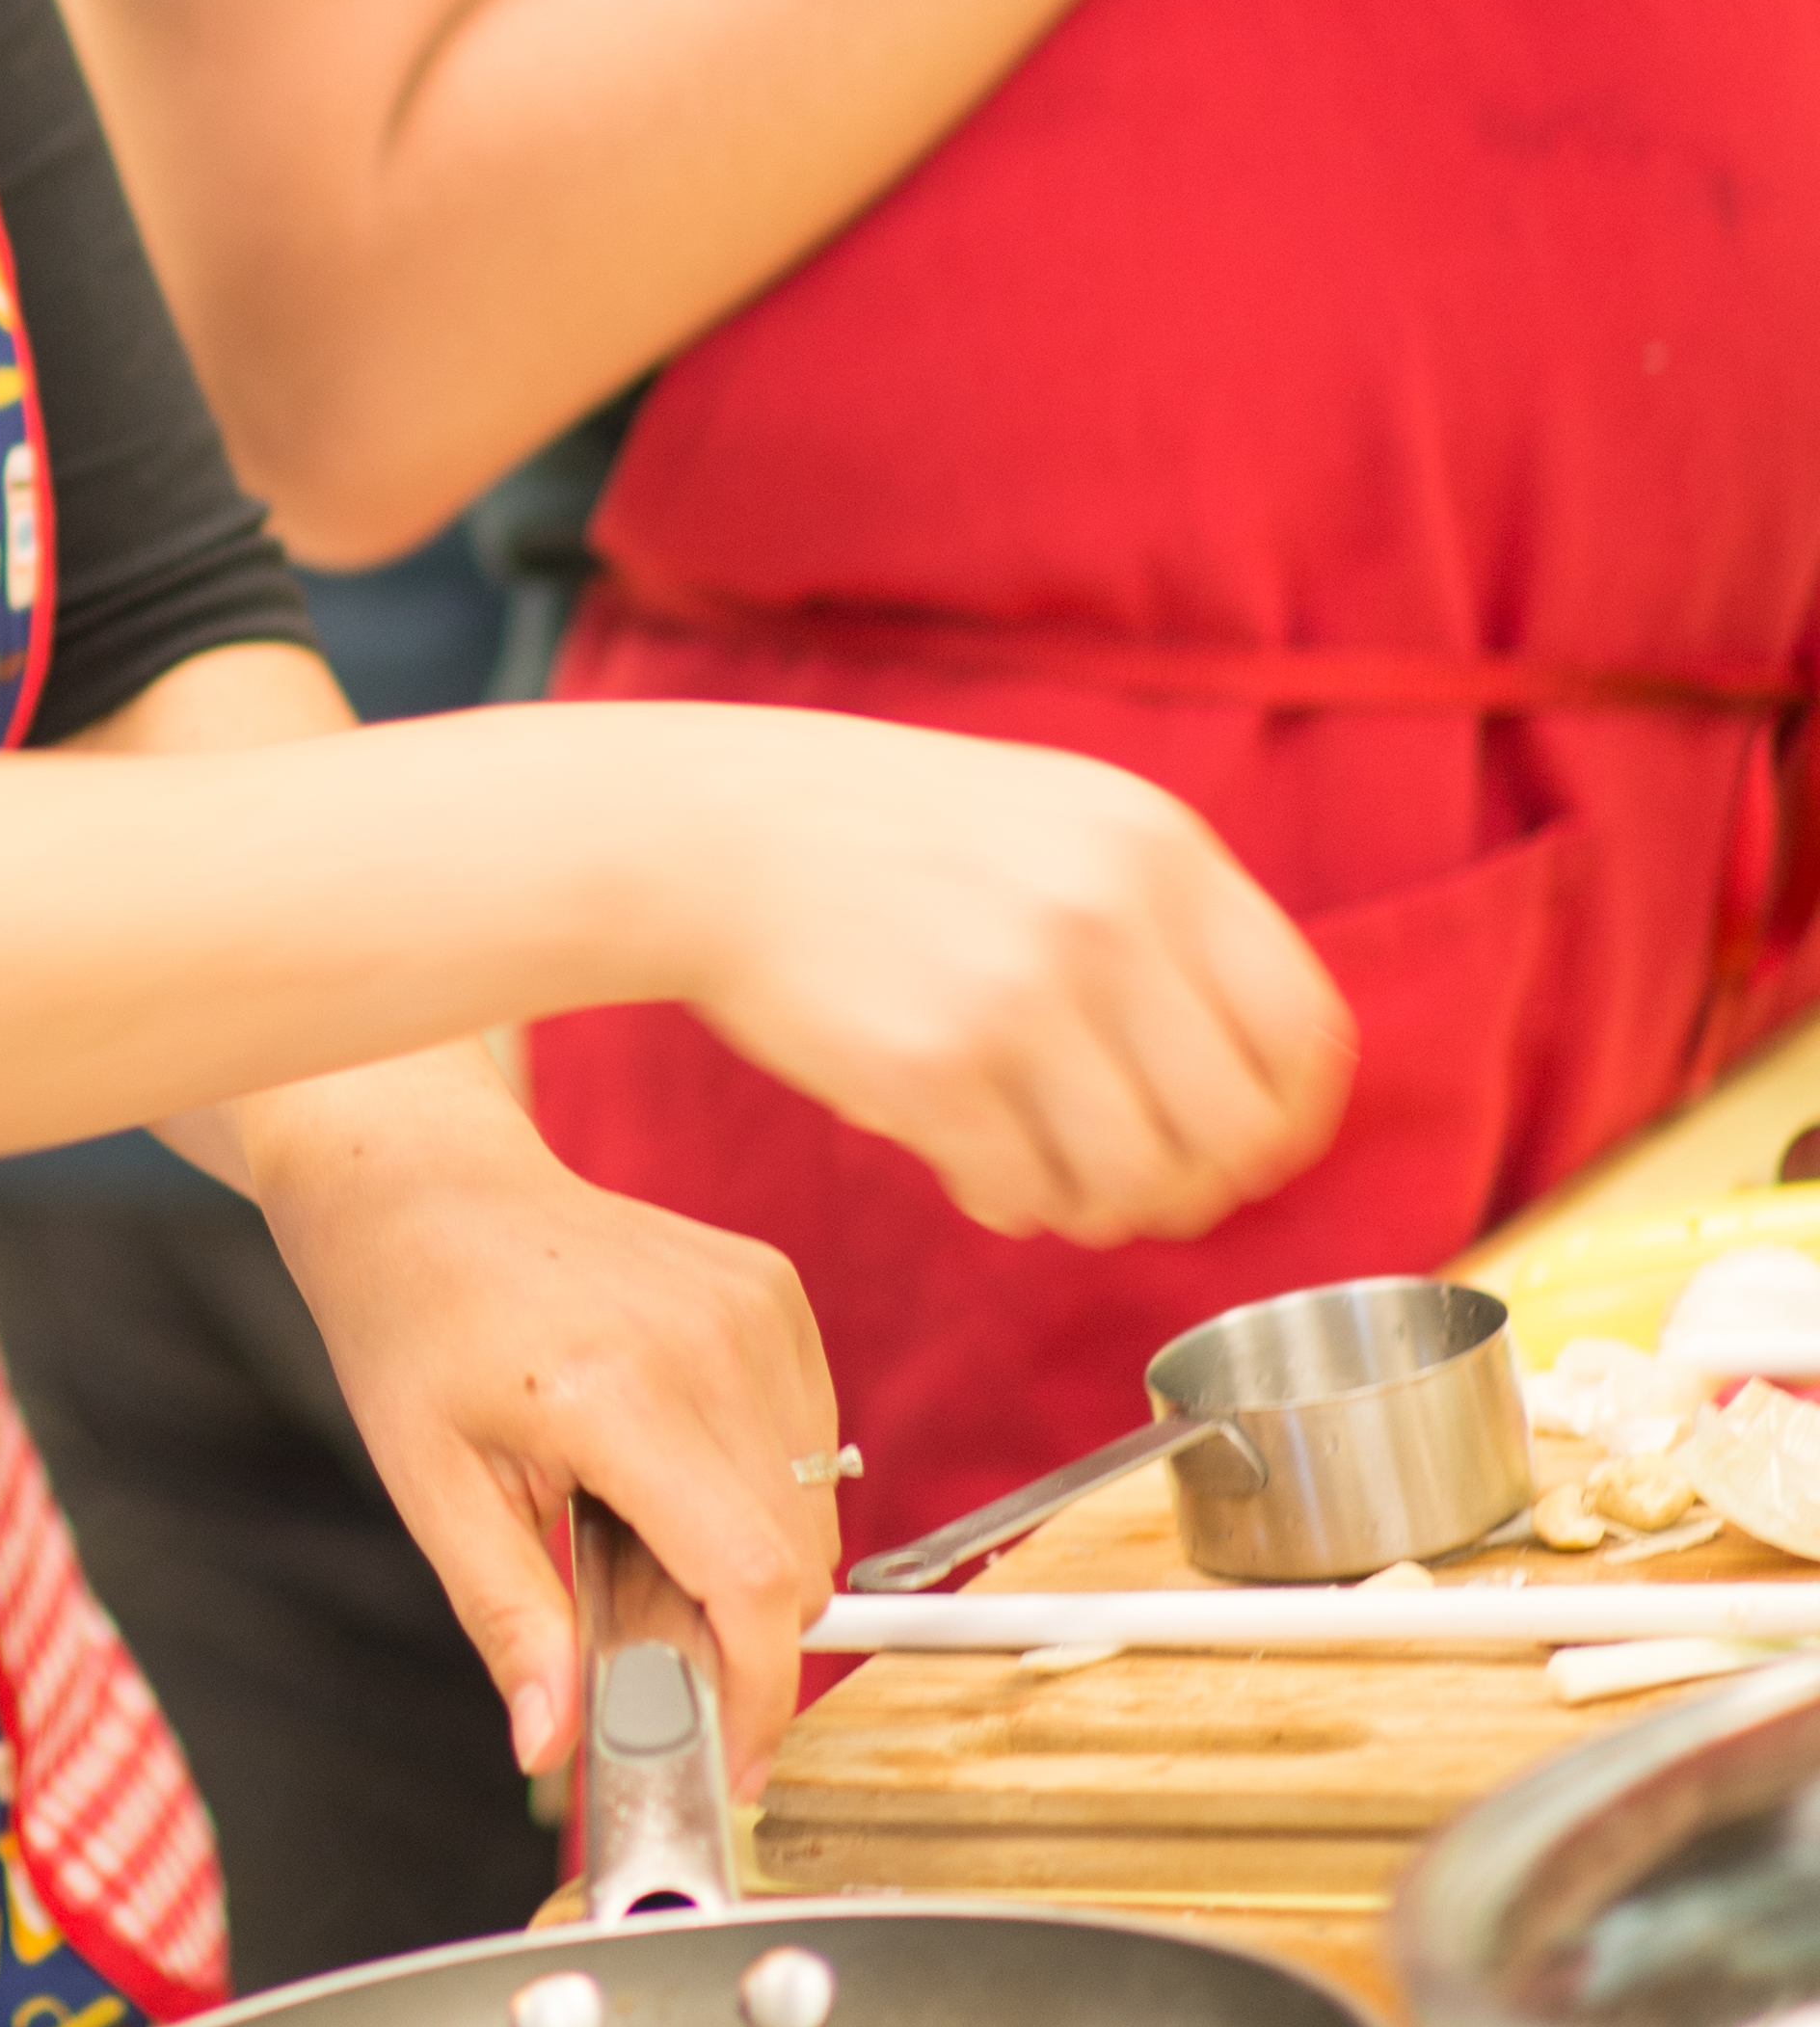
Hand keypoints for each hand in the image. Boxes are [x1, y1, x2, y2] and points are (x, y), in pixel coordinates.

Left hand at [234, 1048, 837, 1791]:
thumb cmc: (413, 1322)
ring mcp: (753, 1306)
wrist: (428, 1184)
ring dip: (742, 1563)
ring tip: (625, 1532)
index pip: (756, 1582)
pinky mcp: (774, 1291)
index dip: (757, 1694)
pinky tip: (660, 1467)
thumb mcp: (432, 1488)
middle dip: (730, 1636)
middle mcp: (707, 1340)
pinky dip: (754, 1491)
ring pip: (812, 1511)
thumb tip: (554, 1746)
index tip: (723, 1758)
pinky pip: (807, 1444)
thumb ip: (508, 1621)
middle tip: (630, 1633)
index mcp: (614, 1392)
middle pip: (796, 1563)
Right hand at [651, 709, 1353, 1247]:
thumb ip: (1173, 924)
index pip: (1305, 1032)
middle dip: (1190, 1184)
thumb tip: (1268, 1090)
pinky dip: (1003, 1200)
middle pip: (1233, 1133)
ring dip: (1095, 1205)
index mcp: (1159, 850)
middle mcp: (1107, 916)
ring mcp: (1021, 993)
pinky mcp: (934, 1069)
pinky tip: (965, 1156)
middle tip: (1133, 1180)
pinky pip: (1022, 1197)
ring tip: (1042, 1170)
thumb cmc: (900, 837)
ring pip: (1134, 1184)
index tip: (1242, 1145)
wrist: (722, 831)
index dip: (1286, 1118)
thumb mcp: (1067, 821)